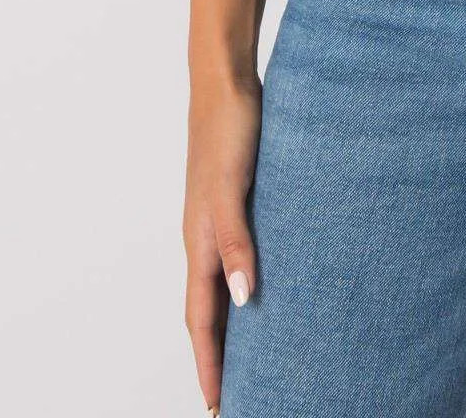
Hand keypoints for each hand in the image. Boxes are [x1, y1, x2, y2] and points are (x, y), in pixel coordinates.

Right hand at [182, 73, 263, 416]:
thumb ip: (236, 241)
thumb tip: (243, 299)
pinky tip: (265, 286)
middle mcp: (205, 237)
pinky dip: (244, 284)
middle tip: (236, 395)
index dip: (210, 364)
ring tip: (250, 356)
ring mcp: (218, 219)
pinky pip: (235, 257)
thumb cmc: (227, 128)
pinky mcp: (235, 200)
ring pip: (220, 286)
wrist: (226, 80)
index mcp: (200, 241)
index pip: (201, 319)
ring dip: (230, 324)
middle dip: (218, 356)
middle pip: (207, 311)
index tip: (218, 406)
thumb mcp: (231, 187)